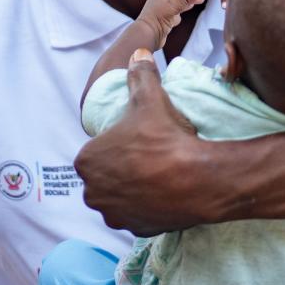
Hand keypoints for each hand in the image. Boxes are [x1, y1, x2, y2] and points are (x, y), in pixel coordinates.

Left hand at [75, 49, 215, 235]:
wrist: (198, 179)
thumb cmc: (165, 137)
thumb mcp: (150, 98)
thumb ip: (139, 75)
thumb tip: (138, 54)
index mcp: (86, 161)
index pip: (96, 151)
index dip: (115, 144)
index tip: (135, 140)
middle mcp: (92, 192)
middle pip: (103, 176)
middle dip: (119, 168)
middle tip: (146, 156)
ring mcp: (113, 214)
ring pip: (117, 197)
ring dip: (130, 189)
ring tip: (155, 174)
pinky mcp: (134, 230)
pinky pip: (135, 215)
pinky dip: (145, 206)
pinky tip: (162, 192)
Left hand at [128, 0, 204, 48]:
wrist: (146, 36)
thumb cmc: (157, 18)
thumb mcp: (174, 4)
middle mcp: (161, 0)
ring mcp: (161, 10)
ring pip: (176, 2)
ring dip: (187, 1)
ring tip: (197, 2)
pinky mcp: (162, 21)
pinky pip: (173, 14)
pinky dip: (179, 12)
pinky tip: (181, 16)